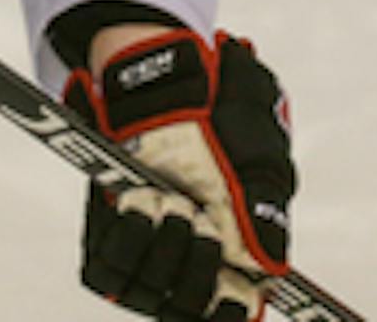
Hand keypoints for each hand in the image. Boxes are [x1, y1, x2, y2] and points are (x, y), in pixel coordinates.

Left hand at [64, 30, 294, 321]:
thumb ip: (264, 211)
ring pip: (148, 291)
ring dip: (160, 248)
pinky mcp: (106, 234)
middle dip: (196, 265)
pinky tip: (135, 204)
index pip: (232, 310)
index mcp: (236, 249)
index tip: (233, 294)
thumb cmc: (217, 114)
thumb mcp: (256, 156)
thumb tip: (271, 267)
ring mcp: (146, 250)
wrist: (160, 77)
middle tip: (196, 216)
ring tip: (167, 200)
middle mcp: (188, 259)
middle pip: (189, 304)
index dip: (229, 311)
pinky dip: (123, 238)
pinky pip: (105, 268)